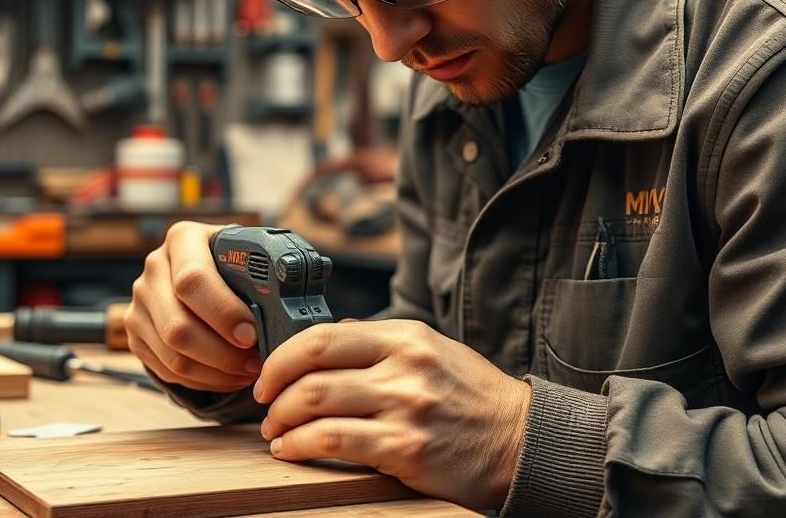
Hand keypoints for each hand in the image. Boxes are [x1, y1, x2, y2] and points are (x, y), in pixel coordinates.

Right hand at [125, 221, 262, 392]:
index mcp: (183, 239)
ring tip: (248, 371)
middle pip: (177, 326)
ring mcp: (140, 303)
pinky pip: (167, 370)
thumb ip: (266, 266)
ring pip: (173, 354)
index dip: (223, 312)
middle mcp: (154, 268)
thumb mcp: (249, 252)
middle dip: (222, 353)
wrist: (207, 271)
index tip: (251, 334)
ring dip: (216, 372)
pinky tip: (228, 376)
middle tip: (256, 362)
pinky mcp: (136, 334)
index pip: (192, 280)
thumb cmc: (235, 263)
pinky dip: (203, 381)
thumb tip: (291, 285)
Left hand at [254, 319, 531, 509]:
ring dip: (281, 421)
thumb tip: (324, 346)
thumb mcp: (430, 351)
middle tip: (264, 406)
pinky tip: (290, 451)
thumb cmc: (471, 397)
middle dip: (273, 390)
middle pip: (311, 368)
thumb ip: (379, 346)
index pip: (323, 335)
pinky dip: (299, 446)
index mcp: (405, 336)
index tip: (267, 372)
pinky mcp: (405, 448)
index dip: (282, 356)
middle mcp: (403, 365)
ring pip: (315, 404)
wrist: (520, 439)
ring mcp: (404, 405)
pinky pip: (332, 442)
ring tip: (274, 432)